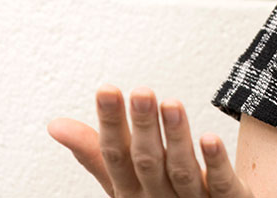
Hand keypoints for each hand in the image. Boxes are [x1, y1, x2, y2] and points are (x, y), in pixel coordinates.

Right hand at [48, 85, 251, 196]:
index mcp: (131, 191)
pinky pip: (220, 185)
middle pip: (148, 162)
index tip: (106, 89)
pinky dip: (214, 163)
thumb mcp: (126, 180)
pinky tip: (210, 138)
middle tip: (141, 91)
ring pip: (182, 171)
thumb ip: (97, 154)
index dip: (110, 123)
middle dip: (144, 127)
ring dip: (177, 138)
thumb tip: (55, 124)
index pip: (115, 156)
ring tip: (172, 104)